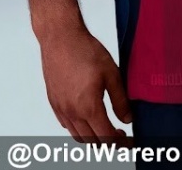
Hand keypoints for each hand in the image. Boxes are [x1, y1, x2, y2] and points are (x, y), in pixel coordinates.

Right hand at [39, 23, 132, 143]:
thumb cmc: (84, 50)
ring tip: (104, 128)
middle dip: (107, 142)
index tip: (128, 141)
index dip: (120, 143)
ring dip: (92, 137)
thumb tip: (127, 119)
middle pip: (91, 141)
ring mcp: (61, 109)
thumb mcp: (111, 73)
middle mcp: (72, 113)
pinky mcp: (54, 102)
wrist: (61, 37)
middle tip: (119, 135)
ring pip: (77, 136)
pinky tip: (86, 118)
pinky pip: (66, 125)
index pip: (106, 137)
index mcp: (88, 107)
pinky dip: (78, 128)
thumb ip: (120, 99)